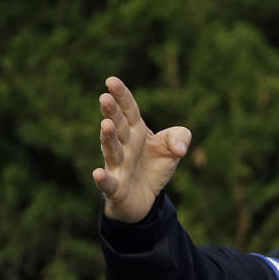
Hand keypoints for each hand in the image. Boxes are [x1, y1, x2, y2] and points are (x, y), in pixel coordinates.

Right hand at [92, 76, 191, 222]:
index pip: (129, 110)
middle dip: (112, 113)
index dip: (121, 96)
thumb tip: (180, 148)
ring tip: (106, 125)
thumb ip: (180, 138)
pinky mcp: (115, 188)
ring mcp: (117, 166)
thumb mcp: (173, 149)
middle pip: (117, 126)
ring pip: (111, 149)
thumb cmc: (154, 167)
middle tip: (105, 98)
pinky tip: (97, 174)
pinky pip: (108, 183)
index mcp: (136, 131)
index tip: (111, 81)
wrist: (145, 198)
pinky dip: (103, 180)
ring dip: (108, 138)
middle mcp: (124, 145)